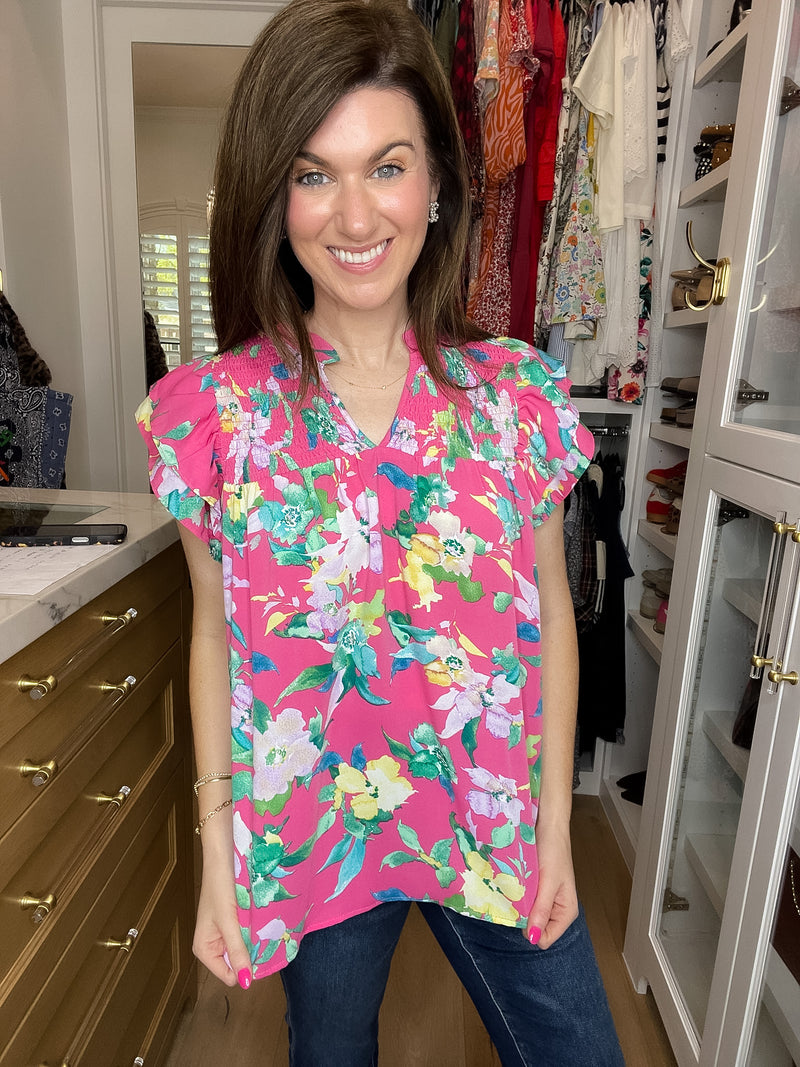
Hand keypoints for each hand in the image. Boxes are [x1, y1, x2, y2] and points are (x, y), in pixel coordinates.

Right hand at [194, 857, 251, 987]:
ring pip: (242, 948)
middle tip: (260, 936)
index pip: (229, 975)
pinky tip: (258, 920)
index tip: (260, 952)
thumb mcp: (229, 922)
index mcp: (204, 950)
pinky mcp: (230, 922)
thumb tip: (246, 983)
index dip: (245, 967)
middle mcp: (211, 945)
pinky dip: (252, 930)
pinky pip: (244, 935)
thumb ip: (237, 952)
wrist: (221, 858)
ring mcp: (221, 933)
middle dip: (249, 953)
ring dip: (252, 940)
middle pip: (236, 963)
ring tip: (260, 927)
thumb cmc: (219, 888)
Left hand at [526, 825, 578, 948]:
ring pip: (527, 915)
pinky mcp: (536, 890)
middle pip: (535, 929)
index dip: (530, 928)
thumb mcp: (548, 882)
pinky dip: (517, 896)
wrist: (548, 825)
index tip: (522, 908)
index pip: (544, 938)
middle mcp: (556, 910)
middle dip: (524, 917)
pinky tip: (515, 884)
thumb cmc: (553, 852)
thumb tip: (533, 939)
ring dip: (519, 905)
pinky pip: (524, 902)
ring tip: (516, 888)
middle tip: (518, 896)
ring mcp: (545, 900)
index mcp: (566, 912)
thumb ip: (542, 910)